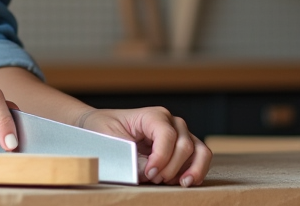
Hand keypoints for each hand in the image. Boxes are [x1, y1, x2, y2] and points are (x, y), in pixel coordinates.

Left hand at [77, 107, 210, 186]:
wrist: (100, 126)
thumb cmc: (104, 129)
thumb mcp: (111, 140)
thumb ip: (130, 157)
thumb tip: (147, 172)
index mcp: (153, 115)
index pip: (167, 135)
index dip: (162, 157)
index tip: (150, 173)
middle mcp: (171, 122)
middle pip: (185, 145)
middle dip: (172, 167)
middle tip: (155, 179)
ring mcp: (180, 134)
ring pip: (200, 151)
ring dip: (193, 170)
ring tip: (182, 184)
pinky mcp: (182, 148)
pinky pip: (199, 158)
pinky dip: (194, 171)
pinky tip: (182, 181)